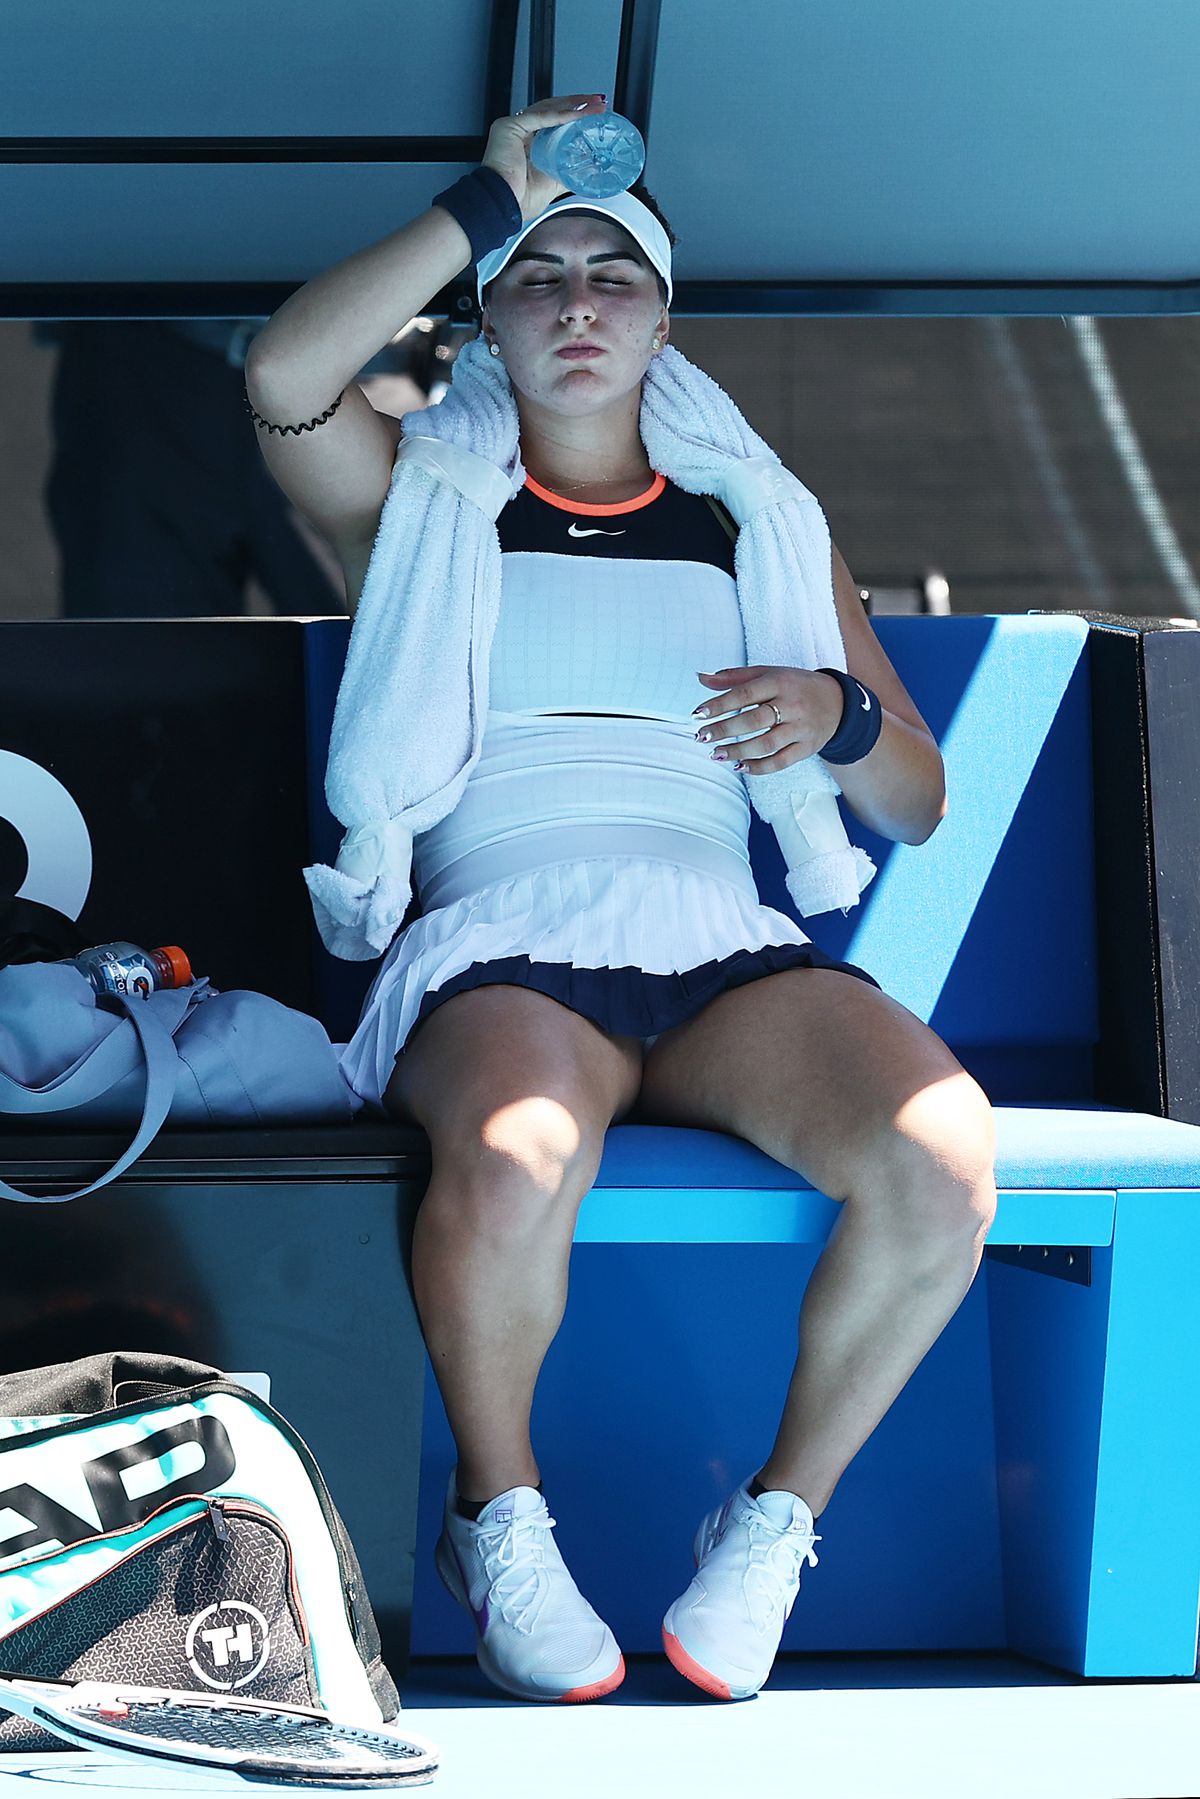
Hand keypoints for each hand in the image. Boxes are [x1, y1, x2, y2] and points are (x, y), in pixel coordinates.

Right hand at [482, 93, 607, 221]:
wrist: (504, 206)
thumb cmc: (518, 200)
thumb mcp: (552, 183)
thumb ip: (567, 173)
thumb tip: (587, 171)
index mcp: (526, 144)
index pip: (553, 123)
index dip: (573, 116)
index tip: (592, 114)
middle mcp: (519, 132)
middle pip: (552, 111)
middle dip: (578, 105)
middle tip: (598, 104)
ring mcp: (513, 127)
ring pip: (548, 110)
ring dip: (574, 106)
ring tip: (594, 106)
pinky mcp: (510, 126)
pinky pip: (541, 117)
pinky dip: (562, 115)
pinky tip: (579, 113)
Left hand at [692, 665, 845, 773]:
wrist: (838, 702)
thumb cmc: (795, 686)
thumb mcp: (769, 674)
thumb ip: (734, 677)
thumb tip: (700, 678)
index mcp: (779, 682)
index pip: (745, 693)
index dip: (719, 705)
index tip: (697, 714)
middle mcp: (792, 705)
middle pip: (754, 720)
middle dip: (724, 730)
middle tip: (702, 737)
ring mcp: (801, 728)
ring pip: (766, 744)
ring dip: (738, 751)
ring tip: (716, 753)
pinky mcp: (807, 747)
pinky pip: (781, 762)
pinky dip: (759, 767)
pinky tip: (739, 766)